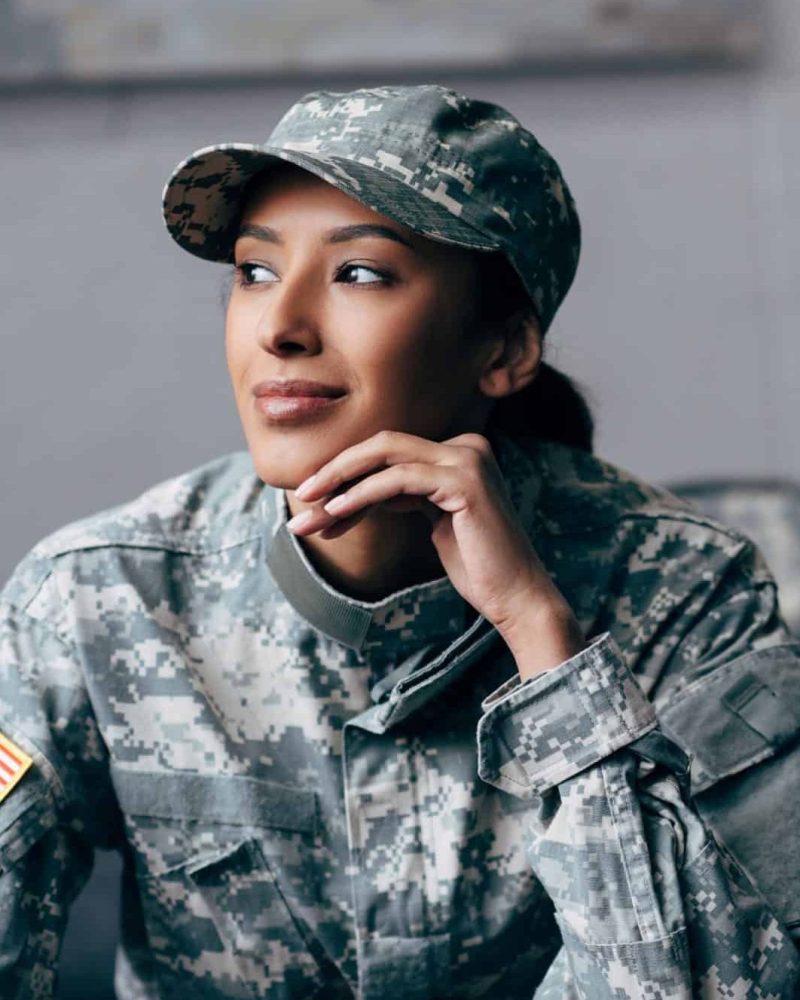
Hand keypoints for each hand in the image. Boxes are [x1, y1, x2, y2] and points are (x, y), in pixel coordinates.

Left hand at [287, 430, 584, 674]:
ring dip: (340, 484)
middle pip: (383, 446)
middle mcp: (467, 446)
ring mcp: (468, 459)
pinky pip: (398, 479)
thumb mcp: (432, 521)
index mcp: (460, 452)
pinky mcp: (464, 481)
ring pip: (385, 456)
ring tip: (308, 512)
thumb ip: (401, 497)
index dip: (348, 475)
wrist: (517, 598)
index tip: (314, 502)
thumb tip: (350, 492)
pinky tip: (336, 513)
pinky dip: (362, 494)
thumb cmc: (476, 567)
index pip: (391, 454)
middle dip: (337, 469)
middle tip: (301, 494)